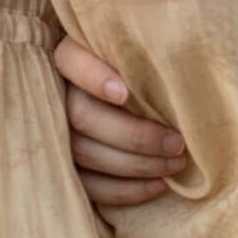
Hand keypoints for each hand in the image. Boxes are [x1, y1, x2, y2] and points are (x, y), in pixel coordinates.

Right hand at [53, 32, 187, 209]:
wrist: (132, 102)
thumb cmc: (146, 66)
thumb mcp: (142, 48)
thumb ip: (148, 51)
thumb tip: (180, 54)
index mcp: (70, 56)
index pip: (72, 61)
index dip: (94, 77)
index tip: (125, 93)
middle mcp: (56, 92)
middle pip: (81, 115)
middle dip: (133, 134)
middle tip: (176, 142)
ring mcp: (56, 132)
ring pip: (85, 152)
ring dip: (135, 164)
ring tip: (175, 162)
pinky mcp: (67, 167)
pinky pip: (89, 186)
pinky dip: (125, 190)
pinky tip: (158, 184)